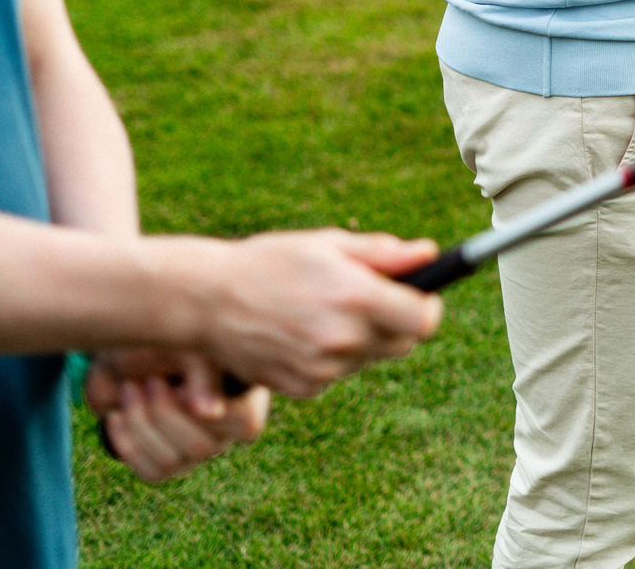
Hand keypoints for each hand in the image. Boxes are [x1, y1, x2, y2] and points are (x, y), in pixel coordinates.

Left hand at [87, 349, 269, 483]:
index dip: (207, 407)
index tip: (177, 380)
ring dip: (140, 422)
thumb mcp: (184, 346)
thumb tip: (209, 414)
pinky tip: (117, 414)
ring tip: (130, 388)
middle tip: (149, 380)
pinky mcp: (166, 465)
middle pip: (202, 447)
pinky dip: (126, 442)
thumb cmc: (160, 340)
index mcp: (245, 396)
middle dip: (164, 413)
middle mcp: (226, 429)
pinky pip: (149, 472)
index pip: (244, 424)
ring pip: (170, 461)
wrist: (121, 354)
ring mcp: (196, 451)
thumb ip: (205, 373)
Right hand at [176, 229, 443, 397]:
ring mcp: (323, 369)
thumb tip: (427, 254)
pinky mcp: (304, 388)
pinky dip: (334, 357)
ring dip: (364, 338)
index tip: (421, 295)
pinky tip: (305, 332)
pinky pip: (339, 373)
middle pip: (403, 343)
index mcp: (355, 298)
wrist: (207, 302)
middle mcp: (343, 339)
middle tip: (374, 299)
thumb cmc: (270, 263)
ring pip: (370, 358)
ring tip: (328, 310)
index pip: (423, 320)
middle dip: (398, 322)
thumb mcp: (327, 245)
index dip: (427, 306)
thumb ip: (382, 253)